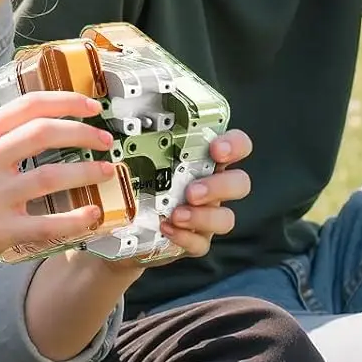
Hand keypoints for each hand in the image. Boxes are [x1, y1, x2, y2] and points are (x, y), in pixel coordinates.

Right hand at [0, 89, 117, 290]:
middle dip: (83, 133)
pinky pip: (47, 223)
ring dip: (88, 172)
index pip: (27, 106)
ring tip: (107, 172)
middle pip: (43, 133)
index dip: (67, 101)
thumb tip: (42, 123)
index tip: (92, 106)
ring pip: (51, 176)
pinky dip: (77, 218)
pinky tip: (93, 214)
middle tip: (105, 140)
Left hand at [140, 130, 253, 262]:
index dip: (235, 145)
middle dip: (220, 186)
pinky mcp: (195, 242)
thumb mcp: (140, 159)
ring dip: (203, 216)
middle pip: (240, 183)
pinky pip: (201, 244)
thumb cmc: (136, 186)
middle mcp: (212, 189)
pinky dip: (185, 237)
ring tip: (176, 215)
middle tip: (192, 191)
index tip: (216, 149)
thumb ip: (145, 141)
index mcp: (204, 162)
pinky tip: (166, 229)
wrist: (121, 228)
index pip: (237, 146)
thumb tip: (131, 117)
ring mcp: (206, 217)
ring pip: (226, 218)